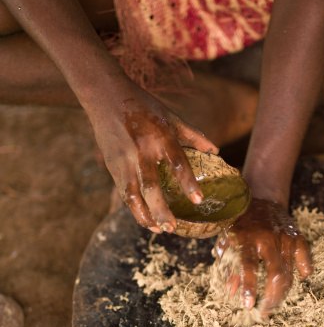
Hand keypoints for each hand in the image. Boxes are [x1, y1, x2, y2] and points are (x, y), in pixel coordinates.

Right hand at [89, 78, 217, 232]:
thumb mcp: (170, 116)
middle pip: (151, 186)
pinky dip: (133, 209)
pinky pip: (123, 192)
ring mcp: (124, 160)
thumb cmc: (142, 105)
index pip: (177, 162)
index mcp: (160, 136)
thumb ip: (193, 135)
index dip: (187, 182)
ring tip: (158, 230)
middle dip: (160, 209)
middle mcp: (141, 150)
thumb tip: (216, 151)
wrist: (105, 96)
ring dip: (144, 215)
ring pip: (132, 194)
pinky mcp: (112, 166)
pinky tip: (145, 220)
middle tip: (172, 227)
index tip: (198, 200)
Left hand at [214, 198, 312, 312]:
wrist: (260, 199)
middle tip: (265, 311)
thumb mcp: (227, 243)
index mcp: (246, 238)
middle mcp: (267, 237)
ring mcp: (285, 237)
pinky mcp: (297, 236)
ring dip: (283, 292)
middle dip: (272, 297)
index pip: (248, 266)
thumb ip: (229, 268)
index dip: (249, 287)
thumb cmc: (239, 225)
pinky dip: (303, 272)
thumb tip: (231, 293)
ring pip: (289, 272)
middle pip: (276, 273)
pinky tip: (298, 281)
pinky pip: (304, 259)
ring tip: (274, 303)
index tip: (248, 305)